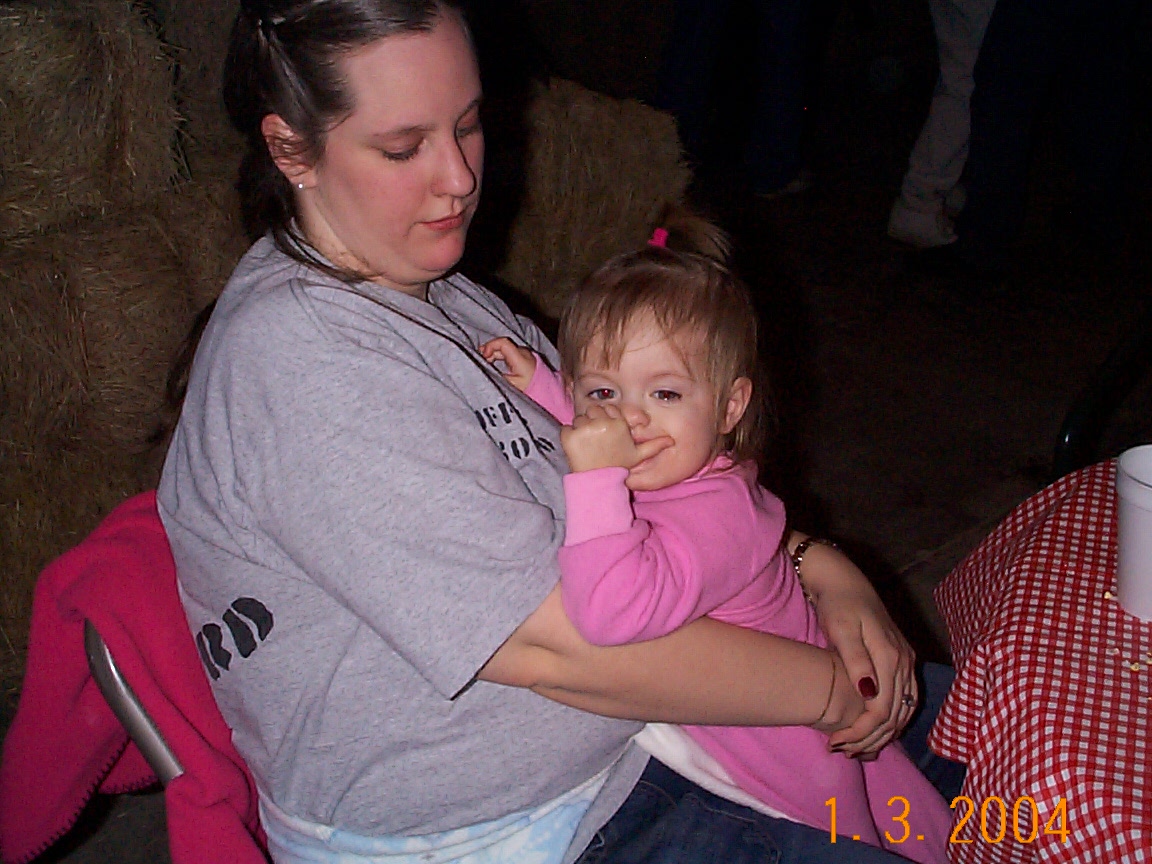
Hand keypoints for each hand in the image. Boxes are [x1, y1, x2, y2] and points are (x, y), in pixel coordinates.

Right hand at [479, 337, 536, 391]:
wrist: (547, 390)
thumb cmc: (531, 389)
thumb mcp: (512, 385)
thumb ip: (498, 376)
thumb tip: (485, 370)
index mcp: (519, 357)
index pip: (503, 342)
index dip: (490, 346)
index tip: (484, 356)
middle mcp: (522, 352)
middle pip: (501, 345)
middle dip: (489, 351)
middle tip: (481, 360)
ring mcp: (523, 354)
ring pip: (504, 349)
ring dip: (493, 354)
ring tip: (485, 363)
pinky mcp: (523, 358)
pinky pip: (508, 353)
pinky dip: (499, 356)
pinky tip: (493, 363)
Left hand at [561, 405, 672, 472]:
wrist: (599, 483)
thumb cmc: (618, 467)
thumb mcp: (638, 455)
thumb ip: (654, 445)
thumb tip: (671, 441)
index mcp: (618, 424)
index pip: (608, 408)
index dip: (605, 418)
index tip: (605, 432)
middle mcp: (603, 423)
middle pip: (592, 410)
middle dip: (592, 421)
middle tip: (595, 439)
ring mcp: (585, 429)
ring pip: (579, 419)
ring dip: (580, 429)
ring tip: (587, 446)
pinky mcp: (570, 437)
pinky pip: (565, 428)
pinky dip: (568, 437)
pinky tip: (576, 448)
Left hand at [820, 584, 915, 757]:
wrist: (844, 581)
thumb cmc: (838, 604)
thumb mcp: (842, 629)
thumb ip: (856, 661)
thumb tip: (870, 695)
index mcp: (891, 657)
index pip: (882, 710)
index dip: (860, 731)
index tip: (835, 742)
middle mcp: (904, 663)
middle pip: (895, 716)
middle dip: (870, 739)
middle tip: (841, 750)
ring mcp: (906, 663)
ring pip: (902, 712)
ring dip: (881, 734)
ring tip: (854, 747)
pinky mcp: (902, 662)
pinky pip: (903, 701)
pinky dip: (890, 721)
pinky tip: (873, 731)